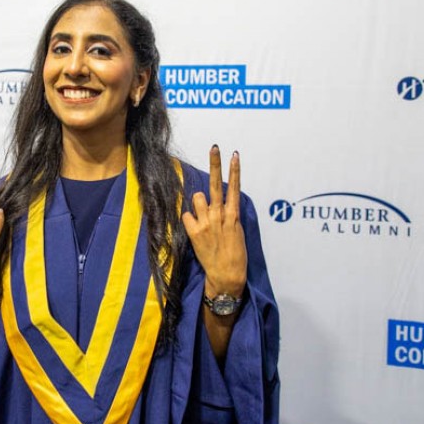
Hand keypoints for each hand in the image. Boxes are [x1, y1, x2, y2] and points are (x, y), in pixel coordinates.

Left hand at [182, 146, 247, 301]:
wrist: (227, 275)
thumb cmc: (234, 255)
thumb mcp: (237, 231)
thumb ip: (228, 215)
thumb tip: (221, 203)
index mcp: (233, 215)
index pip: (234, 187)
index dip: (234, 170)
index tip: (234, 154)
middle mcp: (220, 215)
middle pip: (216, 184)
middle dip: (215, 164)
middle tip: (215, 148)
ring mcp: (207, 222)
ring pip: (197, 198)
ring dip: (198, 204)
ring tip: (203, 218)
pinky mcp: (195, 231)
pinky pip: (186, 215)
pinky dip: (189, 220)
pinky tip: (196, 230)